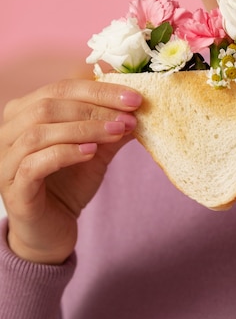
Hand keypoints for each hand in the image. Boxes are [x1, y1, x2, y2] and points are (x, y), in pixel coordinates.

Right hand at [0, 79, 141, 263]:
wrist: (52, 230)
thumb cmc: (68, 185)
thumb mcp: (96, 151)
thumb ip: (112, 129)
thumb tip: (139, 107)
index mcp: (25, 113)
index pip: (61, 88)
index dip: (99, 90)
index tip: (134, 98)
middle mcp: (8, 131)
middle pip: (48, 105)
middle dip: (94, 107)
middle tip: (128, 116)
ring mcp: (7, 160)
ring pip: (39, 132)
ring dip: (83, 129)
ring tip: (116, 132)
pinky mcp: (14, 189)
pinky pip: (34, 164)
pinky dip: (64, 153)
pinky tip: (91, 152)